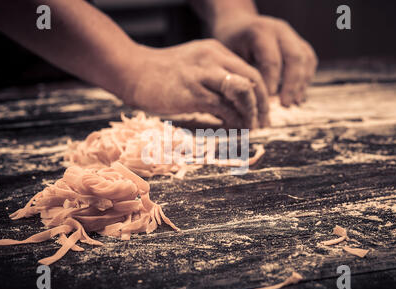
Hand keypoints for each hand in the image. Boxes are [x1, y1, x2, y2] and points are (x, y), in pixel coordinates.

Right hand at [121, 40, 269, 128]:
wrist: (132, 71)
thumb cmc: (161, 74)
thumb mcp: (194, 67)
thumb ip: (214, 79)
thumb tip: (233, 105)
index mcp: (215, 52)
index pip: (251, 71)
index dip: (262, 94)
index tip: (262, 112)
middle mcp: (213, 58)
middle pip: (253, 80)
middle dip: (262, 105)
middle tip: (262, 124)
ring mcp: (203, 75)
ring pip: (242, 92)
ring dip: (250, 114)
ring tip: (249, 129)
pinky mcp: (193, 93)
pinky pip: (223, 108)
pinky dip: (233, 121)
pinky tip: (231, 130)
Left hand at [213, 14, 317, 106]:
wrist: (237, 26)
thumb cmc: (230, 45)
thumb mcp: (229, 57)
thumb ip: (242, 74)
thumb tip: (251, 101)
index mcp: (259, 32)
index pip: (271, 60)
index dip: (271, 82)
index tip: (268, 101)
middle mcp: (279, 30)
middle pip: (294, 57)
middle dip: (292, 84)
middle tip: (285, 104)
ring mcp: (291, 34)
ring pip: (305, 58)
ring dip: (301, 83)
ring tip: (294, 102)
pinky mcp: (297, 41)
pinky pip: (309, 59)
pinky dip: (306, 77)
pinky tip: (299, 94)